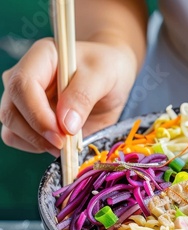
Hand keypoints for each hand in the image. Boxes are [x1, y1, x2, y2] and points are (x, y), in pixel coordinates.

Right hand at [0, 37, 137, 155]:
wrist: (111, 76)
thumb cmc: (106, 68)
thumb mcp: (104, 76)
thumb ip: (83, 96)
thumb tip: (66, 125)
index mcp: (40, 58)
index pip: (22, 86)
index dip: (38, 114)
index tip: (63, 134)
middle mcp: (23, 78)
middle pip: (11, 111)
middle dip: (37, 134)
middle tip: (67, 146)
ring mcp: (22, 100)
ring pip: (11, 129)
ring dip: (37, 143)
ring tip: (68, 145)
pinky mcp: (28, 119)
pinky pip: (19, 139)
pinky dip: (38, 147)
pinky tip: (62, 145)